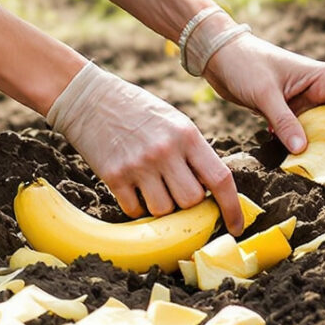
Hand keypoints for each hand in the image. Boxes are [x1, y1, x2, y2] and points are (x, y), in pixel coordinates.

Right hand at [46, 61, 245, 232]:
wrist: (89, 99)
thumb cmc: (137, 110)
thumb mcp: (174, 122)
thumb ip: (193, 153)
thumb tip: (211, 192)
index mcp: (186, 134)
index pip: (220, 178)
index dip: (232, 208)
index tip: (236, 226)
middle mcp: (165, 151)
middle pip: (192, 201)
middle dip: (188, 203)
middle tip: (177, 189)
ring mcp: (139, 165)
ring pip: (164, 210)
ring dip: (162, 206)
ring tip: (152, 184)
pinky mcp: (114, 176)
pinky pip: (136, 210)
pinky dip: (137, 206)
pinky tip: (132, 187)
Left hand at [199, 34, 324, 169]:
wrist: (219, 54)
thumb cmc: (245, 64)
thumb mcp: (265, 94)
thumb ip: (284, 122)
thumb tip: (302, 151)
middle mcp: (322, 90)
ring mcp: (308, 102)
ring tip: (324, 176)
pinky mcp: (292, 112)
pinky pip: (308, 135)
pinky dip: (307, 149)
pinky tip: (300, 165)